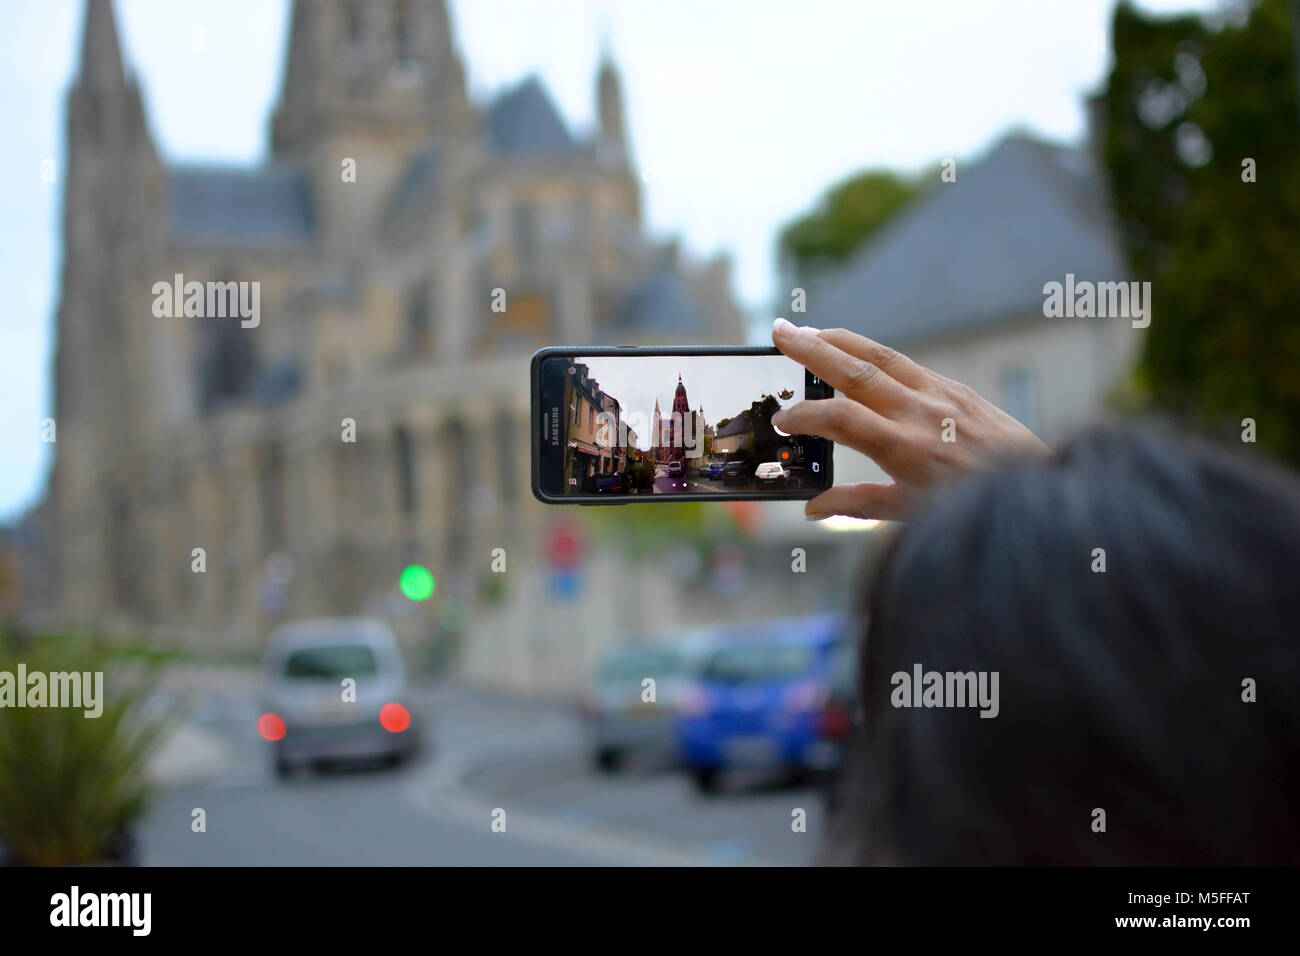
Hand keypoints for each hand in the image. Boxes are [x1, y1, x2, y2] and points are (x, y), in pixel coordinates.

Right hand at [770, 317, 1050, 519]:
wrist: (1037, 488)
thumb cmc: (972, 507)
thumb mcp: (912, 514)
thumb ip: (859, 505)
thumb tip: (813, 507)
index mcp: (908, 450)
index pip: (842, 419)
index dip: (806, 415)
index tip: (780, 420)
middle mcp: (923, 414)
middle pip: (856, 371)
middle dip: (812, 349)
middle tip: (779, 330)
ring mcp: (942, 395)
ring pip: (881, 357)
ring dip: (839, 340)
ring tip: (807, 331)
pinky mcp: (956, 388)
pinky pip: (906, 363)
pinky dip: (872, 353)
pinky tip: (853, 351)